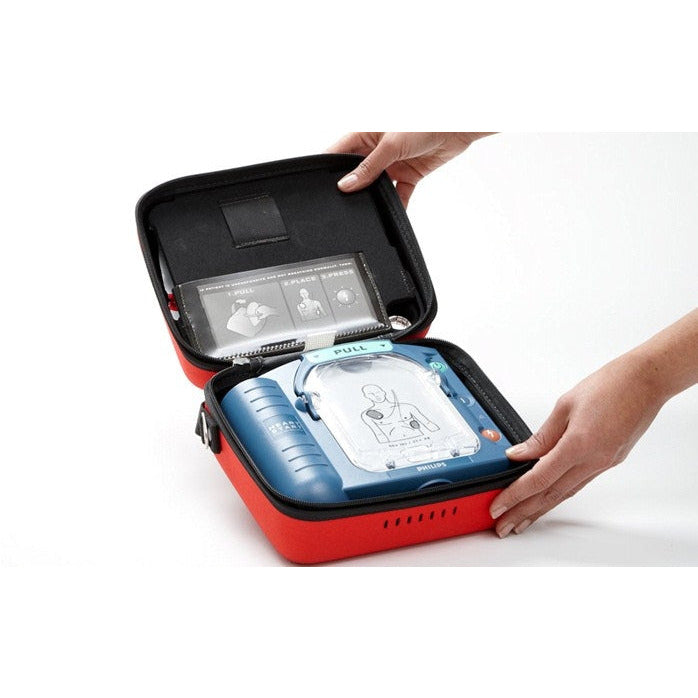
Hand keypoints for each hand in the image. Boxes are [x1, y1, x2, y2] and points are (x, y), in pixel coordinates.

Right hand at [327, 132, 491, 206]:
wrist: (458, 125)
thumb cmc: (425, 120)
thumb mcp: (390, 145)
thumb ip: (368, 168)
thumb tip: (345, 185)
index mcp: (365, 133)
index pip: (339, 152)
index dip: (329, 167)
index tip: (319, 185)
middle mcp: (376, 148)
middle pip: (357, 172)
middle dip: (352, 186)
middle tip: (343, 202)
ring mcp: (392, 162)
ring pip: (377, 185)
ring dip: (374, 196)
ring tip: (367, 208)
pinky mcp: (409, 173)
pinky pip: (399, 193)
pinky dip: (397, 203)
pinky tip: (392, 214)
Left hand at [489, 350, 670, 537]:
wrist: (646, 382)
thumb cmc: (610, 385)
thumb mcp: (565, 405)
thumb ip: (542, 435)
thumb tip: (519, 454)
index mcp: (578, 445)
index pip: (539, 479)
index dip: (515, 496)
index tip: (498, 506)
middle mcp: (592, 460)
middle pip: (550, 495)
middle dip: (523, 514)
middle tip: (503, 526)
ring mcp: (603, 464)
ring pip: (565, 494)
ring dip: (540, 510)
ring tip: (521, 522)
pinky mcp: (609, 461)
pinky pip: (578, 484)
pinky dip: (558, 495)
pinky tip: (546, 500)